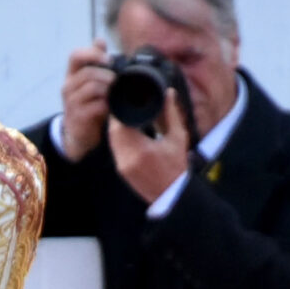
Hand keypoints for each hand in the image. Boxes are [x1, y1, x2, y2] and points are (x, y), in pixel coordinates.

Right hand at [55, 43, 114, 161]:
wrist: (79, 134)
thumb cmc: (89, 104)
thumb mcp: (91, 82)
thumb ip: (96, 62)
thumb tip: (99, 40)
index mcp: (72, 74)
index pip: (75, 56)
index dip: (92, 53)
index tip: (109, 59)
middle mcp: (68, 86)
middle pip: (88, 72)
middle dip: (107, 75)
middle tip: (118, 81)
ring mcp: (71, 102)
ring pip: (92, 88)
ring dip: (108, 89)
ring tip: (116, 93)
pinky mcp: (78, 116)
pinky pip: (95, 106)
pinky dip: (107, 105)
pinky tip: (111, 107)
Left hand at [106, 92, 192, 206]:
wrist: (173, 195)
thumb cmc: (177, 167)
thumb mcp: (178, 138)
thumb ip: (171, 114)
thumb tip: (168, 92)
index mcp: (140, 149)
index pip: (120, 123)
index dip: (120, 109)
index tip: (127, 99)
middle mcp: (127, 158)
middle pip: (113, 130)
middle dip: (117, 117)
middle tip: (125, 105)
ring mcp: (122, 166)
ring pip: (111, 139)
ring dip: (117, 128)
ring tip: (126, 117)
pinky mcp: (121, 170)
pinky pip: (115, 149)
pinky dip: (119, 139)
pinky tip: (127, 133)